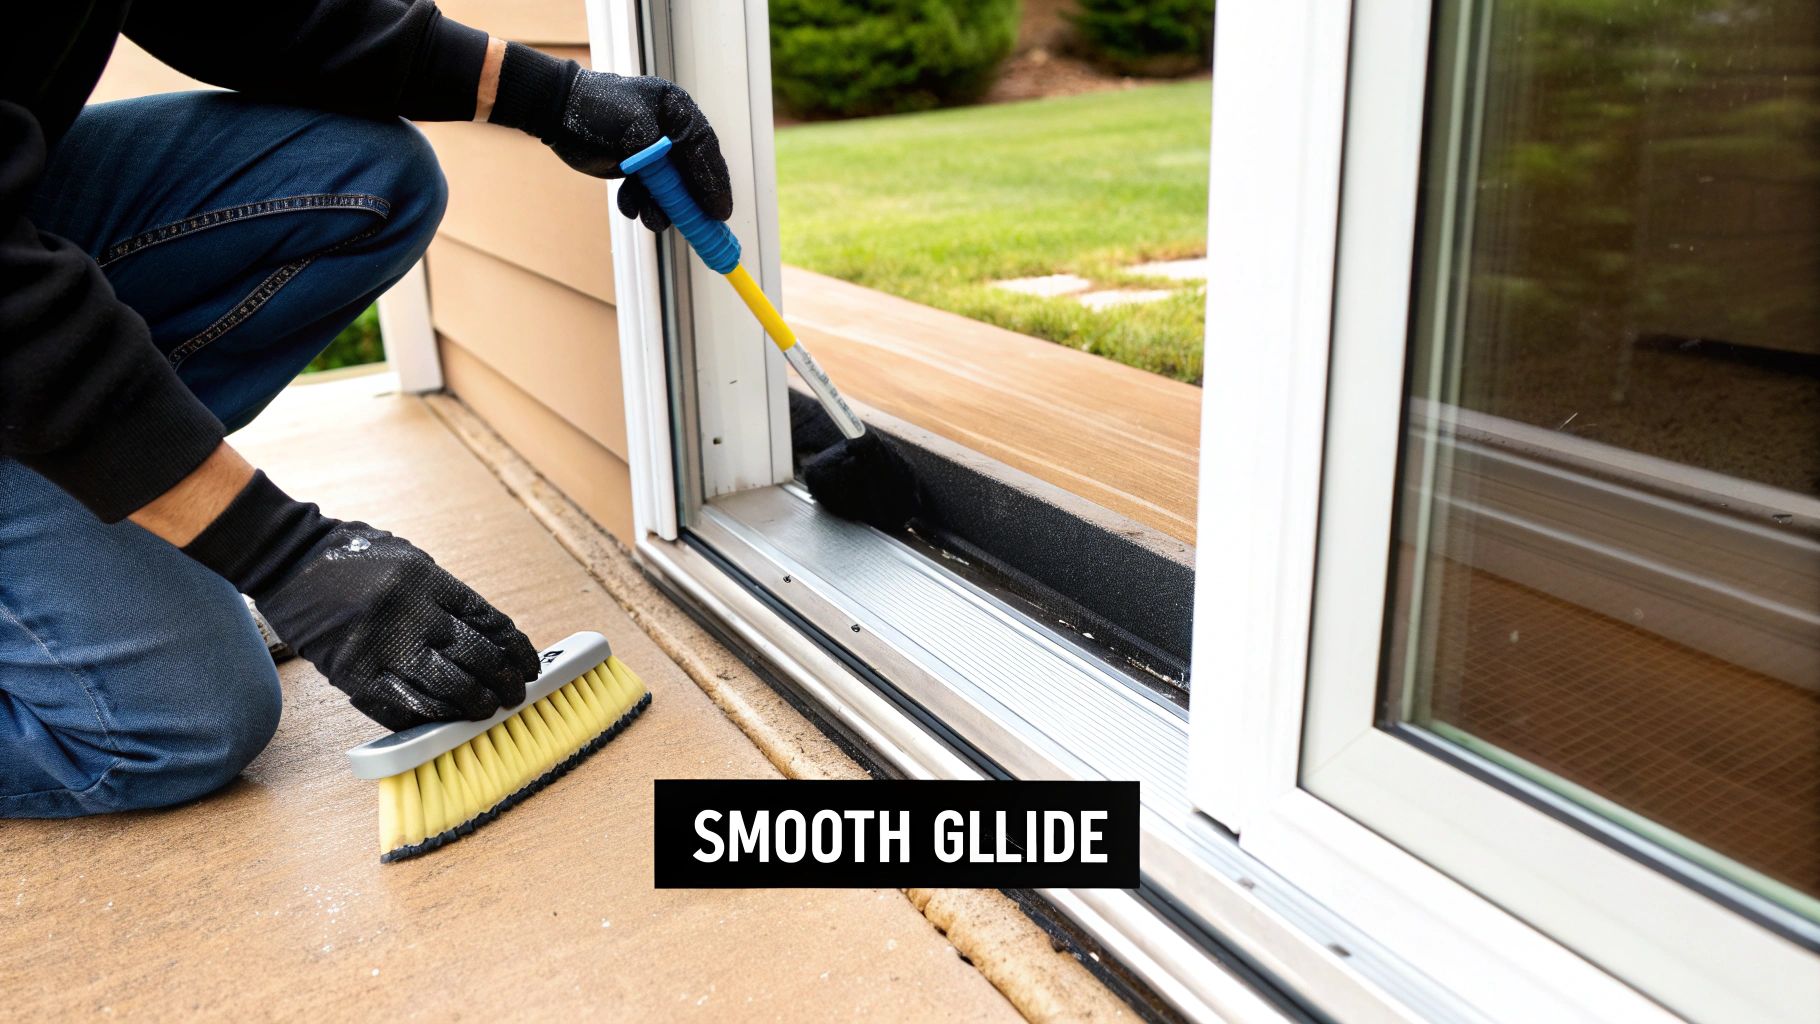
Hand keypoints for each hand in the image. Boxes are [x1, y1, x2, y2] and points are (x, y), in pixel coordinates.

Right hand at [180, 472, 539, 730]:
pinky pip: (401, 708)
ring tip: (486, 710)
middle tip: (514, 695)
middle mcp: (414, 616)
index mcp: (432, 583)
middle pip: (478, 660)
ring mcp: (383, 647)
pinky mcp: (353, 673)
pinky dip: (427, 718)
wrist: (289, 558)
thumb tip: (484, 634)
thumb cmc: (352, 556)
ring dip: (474, 705)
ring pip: (448, 688)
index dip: (518, 651)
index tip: (528, 666)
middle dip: (504, 683)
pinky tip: (442, 720)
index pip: (493, 624)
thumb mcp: (410, 561)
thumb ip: (444, 595)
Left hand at [486, 42, 731, 231]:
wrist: (555, 114)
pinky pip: (649, 193)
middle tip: (701, 229)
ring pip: (670, 189)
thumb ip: (661, 157)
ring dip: (661, 208)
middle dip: (690, 202)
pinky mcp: (637, 167)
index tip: (719, 211)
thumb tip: (683, 188)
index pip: (705, 148)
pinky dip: (641, 204)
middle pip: (693, 173)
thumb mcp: (633, 128)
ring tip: (650, 218)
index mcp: (676, 111)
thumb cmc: (594, 110)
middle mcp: (670, 131)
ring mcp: (654, 151)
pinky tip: (628, 205)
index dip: (714, 182)